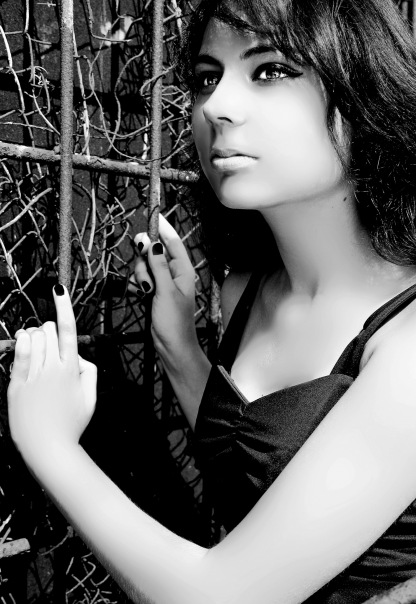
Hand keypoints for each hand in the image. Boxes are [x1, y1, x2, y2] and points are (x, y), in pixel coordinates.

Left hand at [7, 285, 96, 460]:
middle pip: (47, 330)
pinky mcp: (16, 384)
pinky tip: (24, 341)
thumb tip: (79, 356)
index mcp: (71, 369)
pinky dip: (21, 343)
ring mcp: (32, 376)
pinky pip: (17, 354)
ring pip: (32, 339)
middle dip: (49, 328)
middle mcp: (51, 368)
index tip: (59, 288)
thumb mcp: (91, 398)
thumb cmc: (72, 424)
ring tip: (37, 344)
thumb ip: (90, 371)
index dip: (64, 306)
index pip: (67, 329)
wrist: (48, 448)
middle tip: (50, 340)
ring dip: (35, 335)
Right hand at [130, 213, 197, 357]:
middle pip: (153, 253)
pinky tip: (139, 296)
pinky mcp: (154, 292)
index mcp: (183, 270)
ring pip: (144, 267)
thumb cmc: (175, 322)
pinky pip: (140, 280)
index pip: (173, 242)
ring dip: (140, 277)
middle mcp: (173, 274)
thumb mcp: (165, 291)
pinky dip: (137, 286)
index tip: (153, 216)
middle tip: (146, 276)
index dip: (163, 228)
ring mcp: (163, 283)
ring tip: (146, 292)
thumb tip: (152, 244)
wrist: (172, 347)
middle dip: (145, 263)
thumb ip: (158, 266)